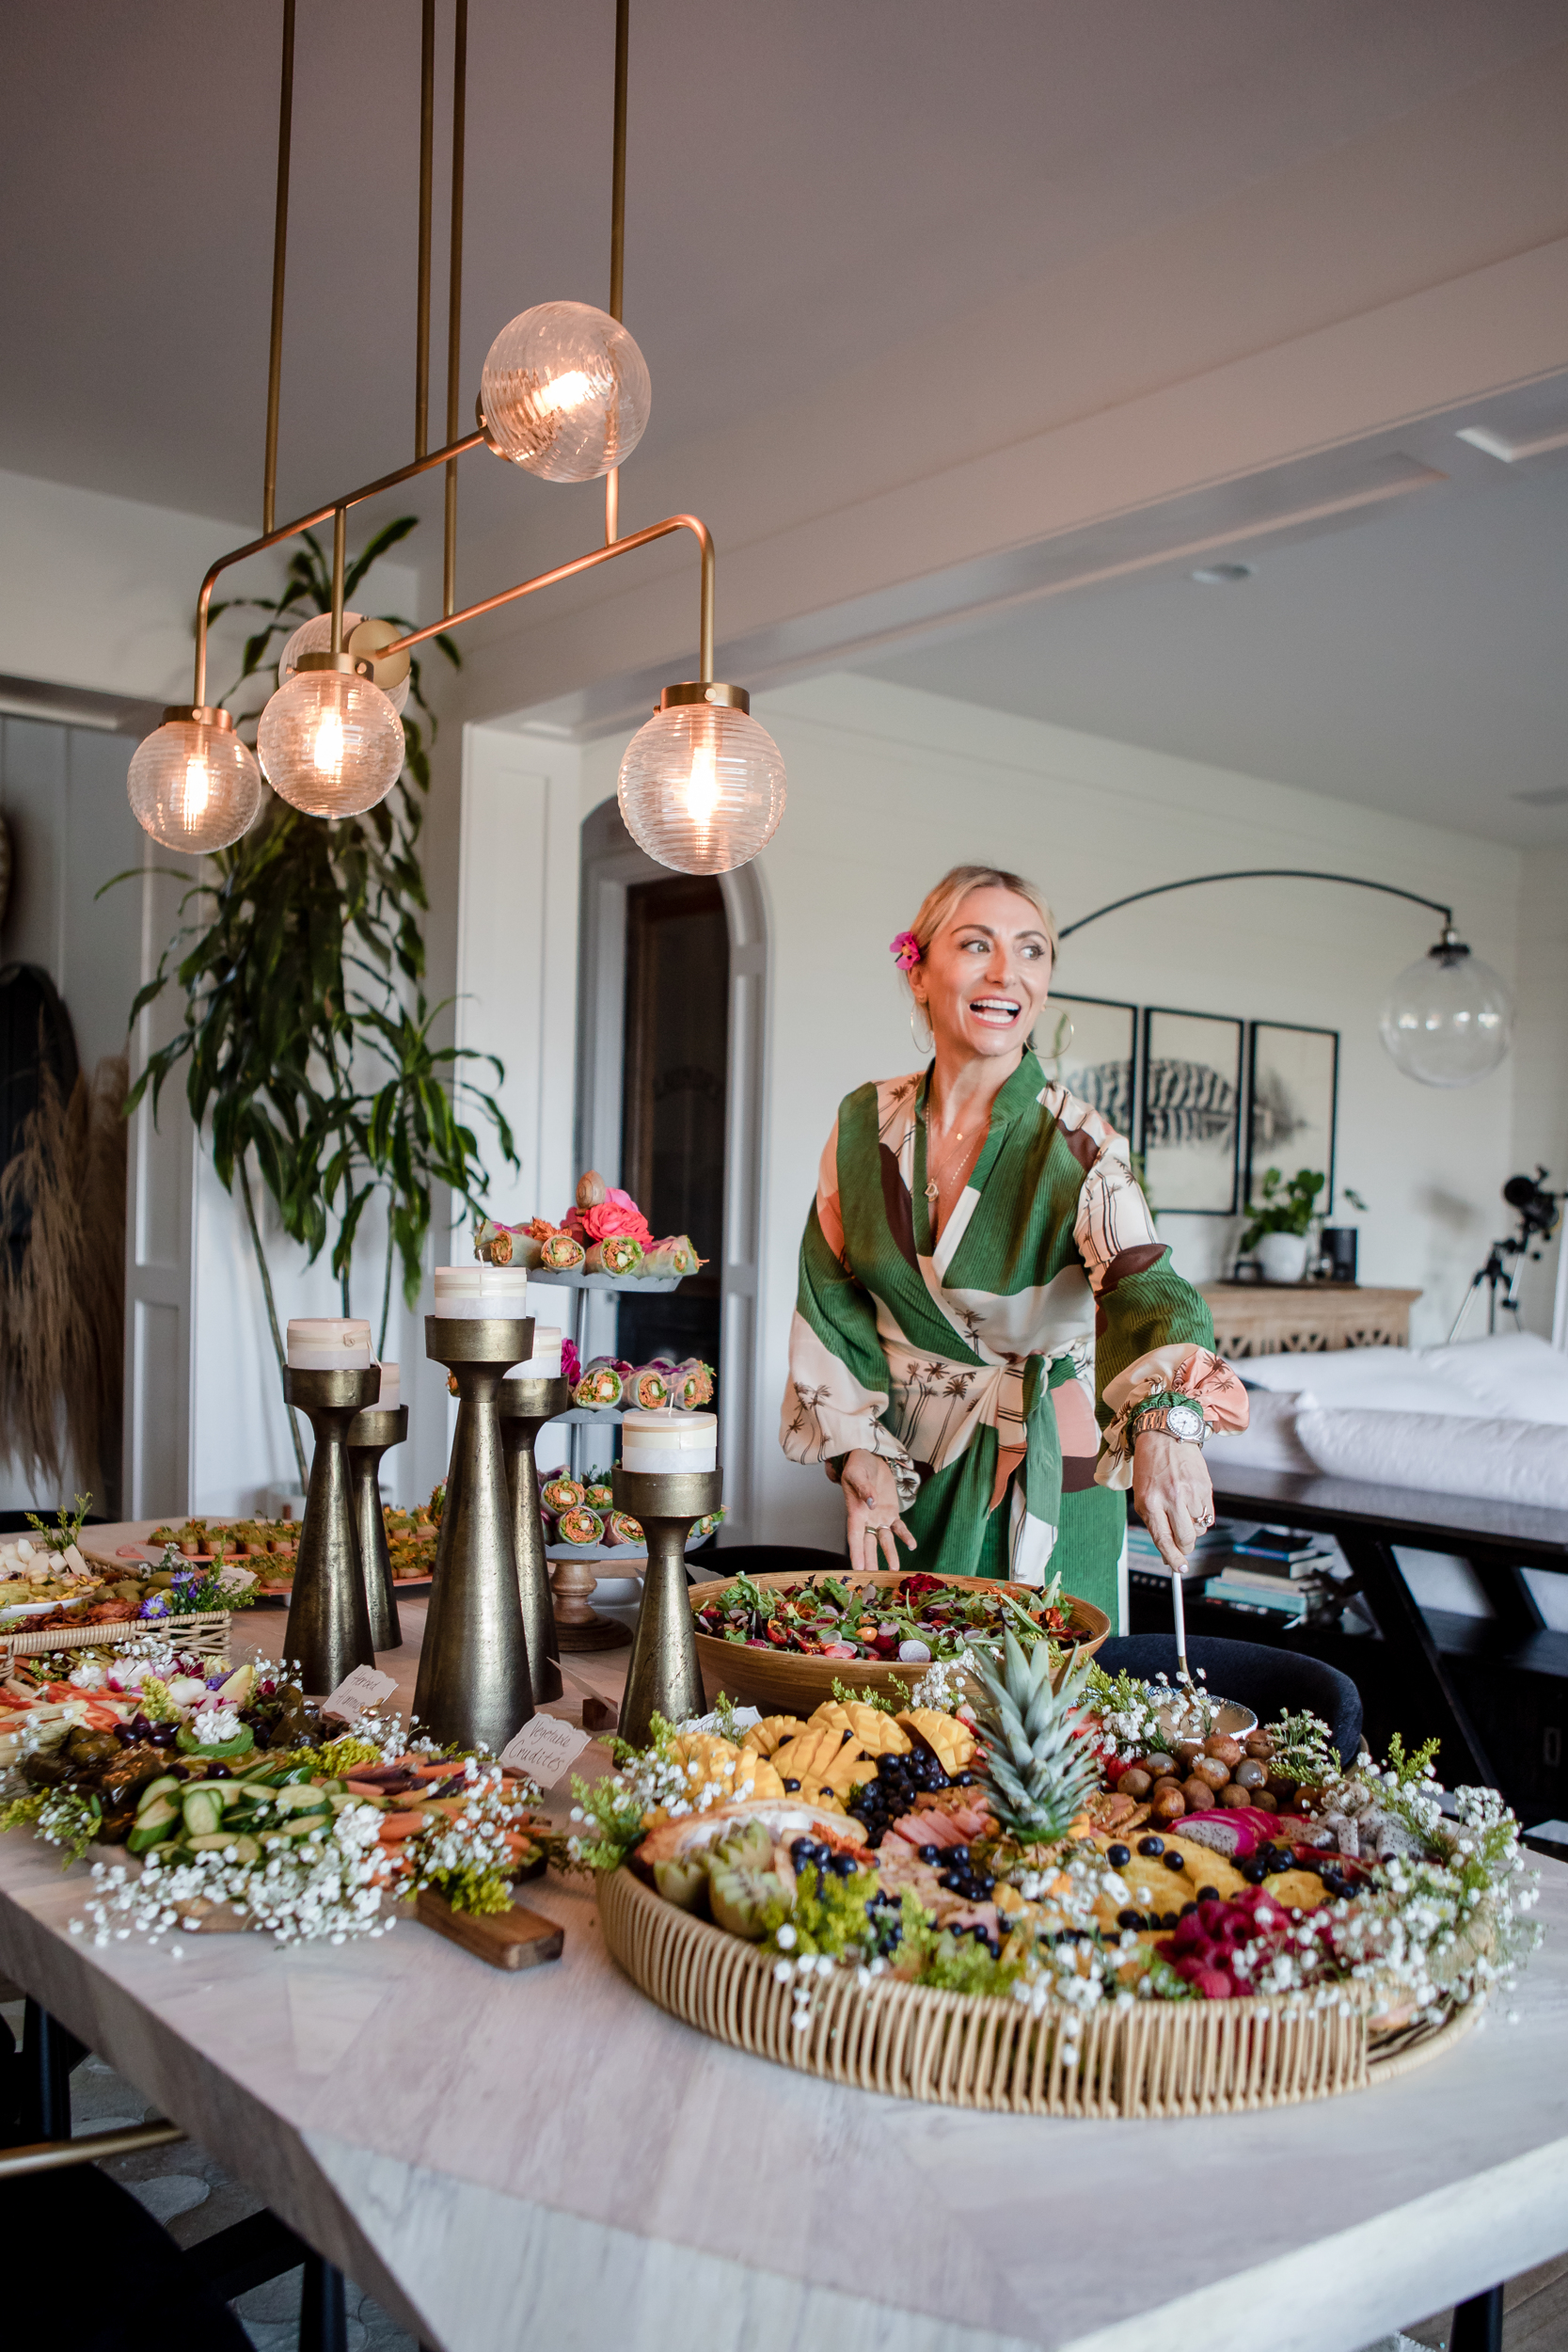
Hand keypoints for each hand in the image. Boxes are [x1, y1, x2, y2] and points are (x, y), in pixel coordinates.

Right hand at [840, 1447, 916, 1575]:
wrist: (868, 1457)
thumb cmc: (857, 1465)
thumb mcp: (856, 1474)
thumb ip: (864, 1489)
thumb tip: (873, 1504)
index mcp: (855, 1512)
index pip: (854, 1537)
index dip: (856, 1554)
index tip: (857, 1570)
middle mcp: (867, 1519)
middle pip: (868, 1544)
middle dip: (870, 1561)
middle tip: (872, 1579)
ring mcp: (880, 1516)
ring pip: (884, 1539)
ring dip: (890, 1553)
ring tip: (895, 1568)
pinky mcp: (891, 1511)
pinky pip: (899, 1527)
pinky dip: (905, 1535)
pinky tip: (912, 1545)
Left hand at [1132, 1428, 1215, 1569]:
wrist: (1165, 1436)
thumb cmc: (1151, 1468)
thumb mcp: (1142, 1495)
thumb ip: (1154, 1523)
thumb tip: (1168, 1551)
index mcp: (1150, 1502)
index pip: (1163, 1539)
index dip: (1172, 1558)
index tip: (1180, 1569)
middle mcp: (1170, 1498)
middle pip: (1186, 1539)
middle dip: (1185, 1547)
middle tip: (1182, 1544)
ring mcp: (1189, 1492)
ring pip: (1199, 1529)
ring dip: (1193, 1527)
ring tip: (1183, 1510)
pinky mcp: (1204, 1487)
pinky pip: (1208, 1515)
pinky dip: (1201, 1515)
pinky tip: (1192, 1502)